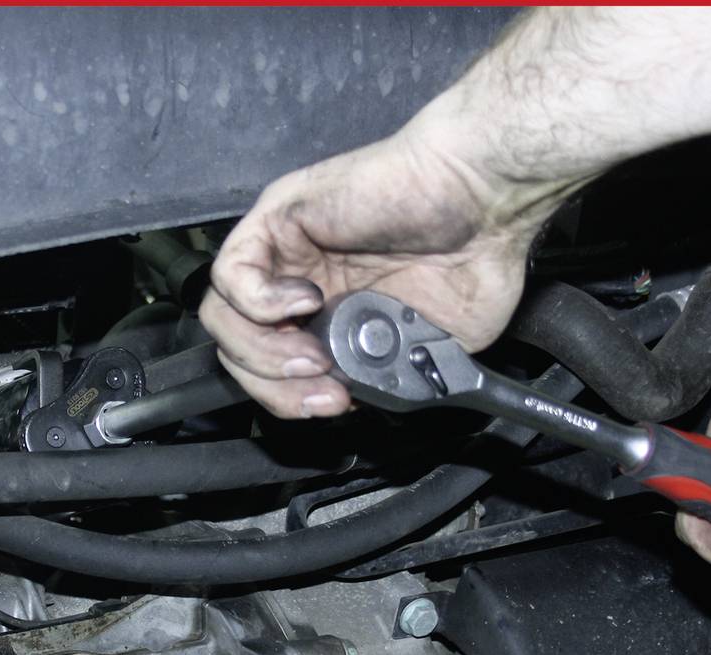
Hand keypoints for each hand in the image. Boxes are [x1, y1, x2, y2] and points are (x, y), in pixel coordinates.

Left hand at [199, 125, 553, 419]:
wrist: (487, 197)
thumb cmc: (475, 257)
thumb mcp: (434, 344)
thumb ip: (384, 374)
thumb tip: (353, 399)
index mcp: (332, 316)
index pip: (271, 371)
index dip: (292, 399)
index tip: (338, 402)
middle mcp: (299, 285)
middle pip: (239, 352)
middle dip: (276, 388)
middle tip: (326, 390)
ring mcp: (285, 254)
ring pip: (224, 318)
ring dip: (264, 354)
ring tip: (314, 356)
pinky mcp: (276, 219)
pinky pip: (231, 274)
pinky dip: (260, 302)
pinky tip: (307, 302)